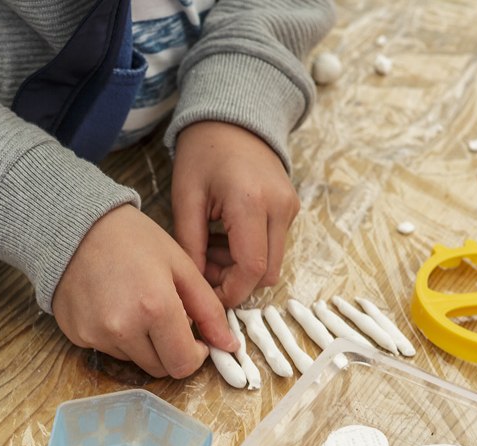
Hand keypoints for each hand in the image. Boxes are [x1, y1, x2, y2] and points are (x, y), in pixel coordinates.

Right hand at [53, 205, 235, 377]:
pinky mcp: (77, 335)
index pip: (183, 364)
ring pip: (134, 359)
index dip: (195, 355)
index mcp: (155, 308)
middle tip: (167, 319)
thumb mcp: (180, 266)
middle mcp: (123, 328)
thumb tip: (228, 345)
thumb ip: (208, 309)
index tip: (195, 338)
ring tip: (136, 305)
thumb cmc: (132, 239)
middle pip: (159, 368)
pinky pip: (108, 349)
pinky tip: (113, 305)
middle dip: (170, 350)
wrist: (75, 227)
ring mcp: (96, 334)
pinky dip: (118, 336)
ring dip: (143, 343)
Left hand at [172, 121, 298, 306]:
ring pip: (272, 263)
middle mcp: (279, 208)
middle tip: (202, 265)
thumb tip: (194, 286)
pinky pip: (274, 246)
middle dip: (234, 281)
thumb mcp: (185, 199)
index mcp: (250, 203)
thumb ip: (189, 245)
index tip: (204, 295)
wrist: (233, 118)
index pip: (251, 269)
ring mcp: (290, 208)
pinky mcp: (291, 208)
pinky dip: (249, 252)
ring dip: (241, 268)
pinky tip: (224, 236)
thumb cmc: (202, 154)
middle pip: (266, 273)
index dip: (229, 292)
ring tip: (209, 247)